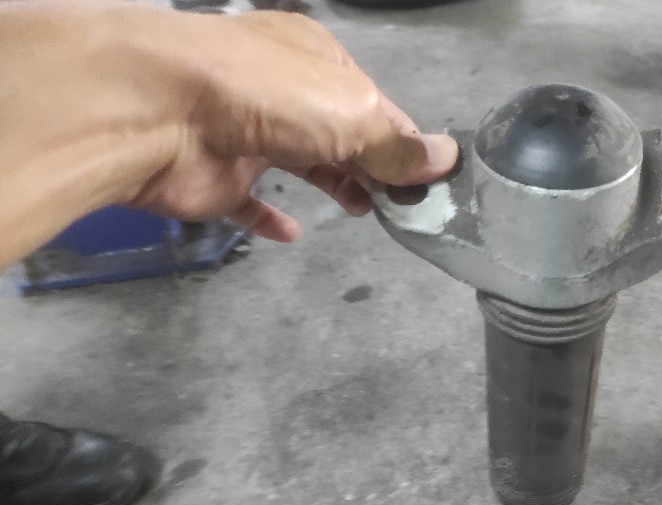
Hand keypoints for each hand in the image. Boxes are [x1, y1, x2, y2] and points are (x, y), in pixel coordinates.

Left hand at [128, 9, 458, 240]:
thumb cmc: (271, 98)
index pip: (373, 103)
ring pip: (300, 161)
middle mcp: (281, 90)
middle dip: (373, 165)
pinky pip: (248, 201)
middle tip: (403, 204)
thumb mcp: (355, 114)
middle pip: (340, 132)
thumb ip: (399, 145)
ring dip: (334, 185)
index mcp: (315, 59)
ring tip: (364, 212)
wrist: (159, 112)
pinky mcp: (215, 177)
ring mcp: (245, 131)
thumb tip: (449, 160)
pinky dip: (270, 216)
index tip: (428, 181)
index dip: (403, 141)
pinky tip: (293, 233)